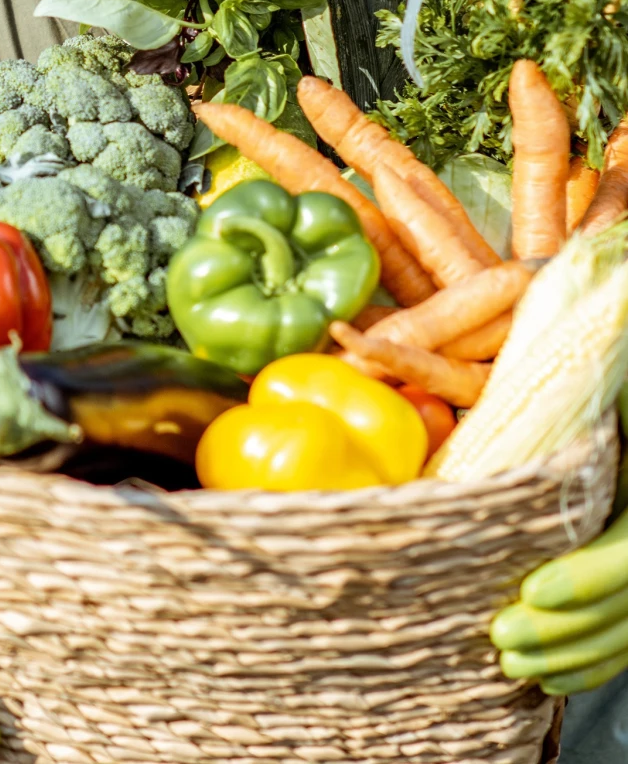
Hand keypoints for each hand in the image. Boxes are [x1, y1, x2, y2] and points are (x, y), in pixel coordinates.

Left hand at [491, 389, 627, 695]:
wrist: (615, 382)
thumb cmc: (595, 377)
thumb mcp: (592, 387)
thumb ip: (545, 397)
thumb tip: (446, 395)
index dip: (589, 579)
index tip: (533, 591)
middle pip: (626, 599)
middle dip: (566, 629)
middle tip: (502, 639)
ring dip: (572, 653)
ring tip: (513, 662)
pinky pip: (626, 631)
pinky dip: (590, 660)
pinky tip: (548, 677)